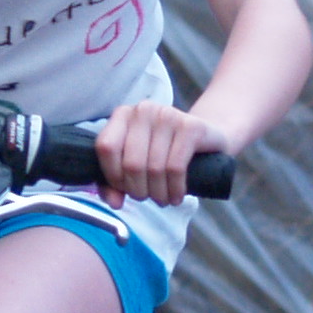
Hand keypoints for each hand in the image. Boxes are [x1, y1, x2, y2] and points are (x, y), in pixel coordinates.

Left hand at [93, 100, 227, 208]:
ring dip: (158, 194)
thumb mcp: (137, 165)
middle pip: (131, 163)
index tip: (125, 189)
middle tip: (148, 198)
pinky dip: (175, 189)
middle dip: (139, 190)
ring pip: (154, 168)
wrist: (206, 140)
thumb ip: (116, 184)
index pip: (106, 147)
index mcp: (123, 114)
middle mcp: (144, 110)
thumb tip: (114, 202)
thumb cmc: (165, 153)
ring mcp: (169, 115)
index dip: (113, 176)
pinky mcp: (191, 127)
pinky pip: (175, 167)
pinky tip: (177, 196)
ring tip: (164, 199)